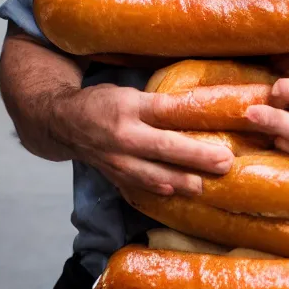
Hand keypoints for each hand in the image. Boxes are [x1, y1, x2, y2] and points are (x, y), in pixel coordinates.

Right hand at [52, 84, 234, 197]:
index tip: (214, 118)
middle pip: (164, 147)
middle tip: (224, 162)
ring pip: (152, 174)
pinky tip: (177, 195)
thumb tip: (199, 109)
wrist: (63, 123)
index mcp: (130, 106)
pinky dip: (158, 192)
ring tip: (204, 186)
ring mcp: (116, 160)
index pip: (165, 110)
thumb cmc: (104, 103)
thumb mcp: (130, 93)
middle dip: (196, 157)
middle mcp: (123, 135)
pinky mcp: (113, 176)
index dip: (193, 116)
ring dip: (181, 181)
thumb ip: (159, 103)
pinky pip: (138, 187)